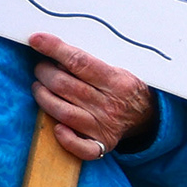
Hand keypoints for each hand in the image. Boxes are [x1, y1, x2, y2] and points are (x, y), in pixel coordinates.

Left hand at [28, 34, 159, 161]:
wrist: (149, 116)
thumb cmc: (126, 89)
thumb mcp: (118, 69)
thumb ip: (90, 62)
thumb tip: (57, 52)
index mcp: (117, 81)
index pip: (80, 62)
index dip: (55, 49)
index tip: (37, 40)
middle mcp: (111, 104)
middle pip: (65, 85)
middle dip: (44, 72)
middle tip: (41, 68)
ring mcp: (105, 126)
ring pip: (62, 111)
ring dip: (43, 96)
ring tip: (39, 87)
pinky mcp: (102, 144)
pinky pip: (81, 147)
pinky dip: (65, 138)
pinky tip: (57, 127)